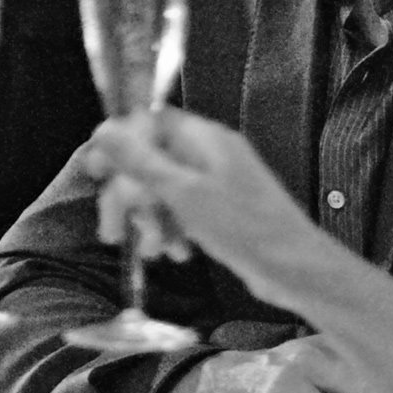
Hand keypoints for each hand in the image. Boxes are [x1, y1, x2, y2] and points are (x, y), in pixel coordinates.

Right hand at [86, 111, 321, 282]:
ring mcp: (218, 182)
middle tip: (112, 230)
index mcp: (204, 138)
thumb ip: (141, 161)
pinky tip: (175, 254)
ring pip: (166, 190)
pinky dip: (173, 229)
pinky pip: (185, 211)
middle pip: (153, 161)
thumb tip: (103, 129)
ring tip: (152, 251)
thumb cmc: (243, 227)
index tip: (97, 173)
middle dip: (131, 196)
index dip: (119, 145)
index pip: (150, 123)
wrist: (295, 269)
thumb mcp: (183, 194)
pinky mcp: (223, 211)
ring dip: (152, 220)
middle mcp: (211, 154)